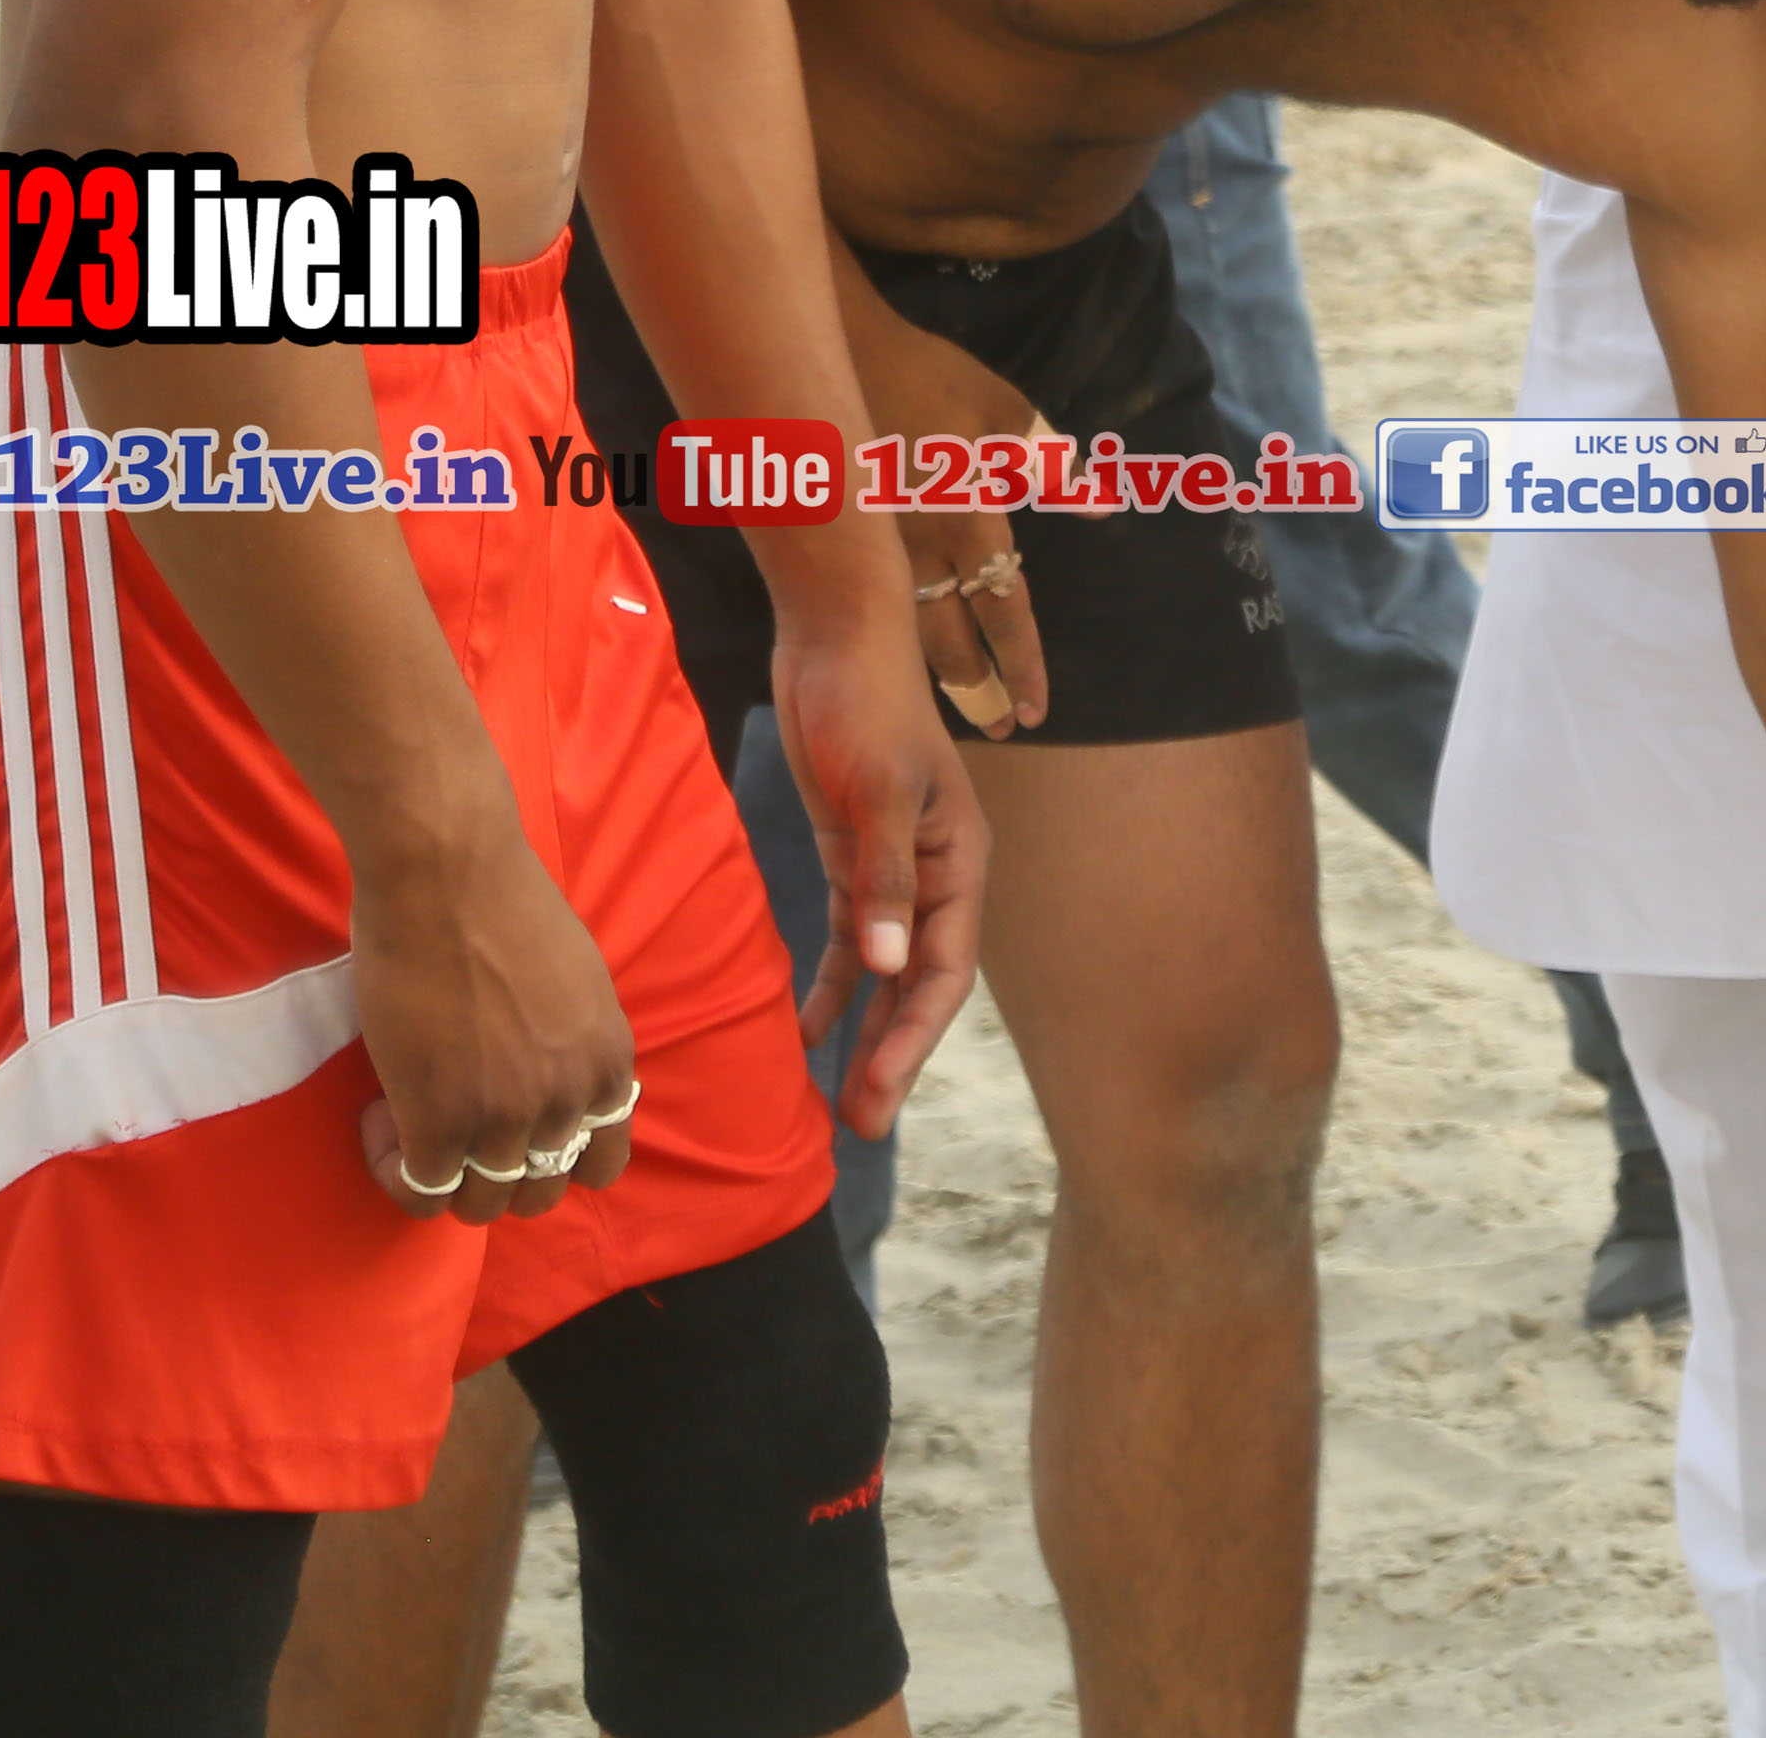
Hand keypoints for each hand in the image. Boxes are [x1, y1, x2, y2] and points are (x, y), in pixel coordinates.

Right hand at [345, 800, 640, 1222]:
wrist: (447, 877)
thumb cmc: (504, 906)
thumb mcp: (578, 985)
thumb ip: (572, 1043)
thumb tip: (545, 1074)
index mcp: (608, 1065)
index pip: (602, 1164)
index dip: (553, 1158)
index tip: (512, 1128)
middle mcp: (568, 1102)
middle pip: (537, 1194)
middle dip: (492, 1174)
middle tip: (450, 1126)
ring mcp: (506, 1118)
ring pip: (479, 1204)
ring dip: (439, 1172)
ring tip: (406, 1116)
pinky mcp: (439, 1120)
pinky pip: (421, 1188)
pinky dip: (395, 1168)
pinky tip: (379, 1115)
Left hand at [772, 616, 990, 1135]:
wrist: (836, 637)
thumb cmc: (867, 705)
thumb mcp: (880, 791)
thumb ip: (884, 878)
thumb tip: (886, 966)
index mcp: (961, 863)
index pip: (943, 973)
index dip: (912, 1041)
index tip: (876, 1098)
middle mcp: (935, 877)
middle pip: (918, 986)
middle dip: (892, 1057)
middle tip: (856, 1128)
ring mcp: (892, 870)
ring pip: (883, 972)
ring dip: (864, 1033)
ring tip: (836, 1105)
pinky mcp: (850, 857)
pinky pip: (844, 941)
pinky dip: (829, 987)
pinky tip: (804, 1033)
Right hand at [856, 318, 1056, 733]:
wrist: (835, 359)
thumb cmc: (928, 379)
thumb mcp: (1004, 410)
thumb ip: (1051, 464)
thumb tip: (1100, 507)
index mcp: (969, 520)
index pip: (1004, 611)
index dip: (1021, 664)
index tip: (1036, 712)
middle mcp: (921, 551)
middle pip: (950, 642)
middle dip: (978, 691)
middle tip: (1001, 729)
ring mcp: (875, 551)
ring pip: (908, 635)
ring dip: (938, 678)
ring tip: (962, 711)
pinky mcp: (844, 542)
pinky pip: (877, 609)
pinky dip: (897, 644)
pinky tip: (903, 662)